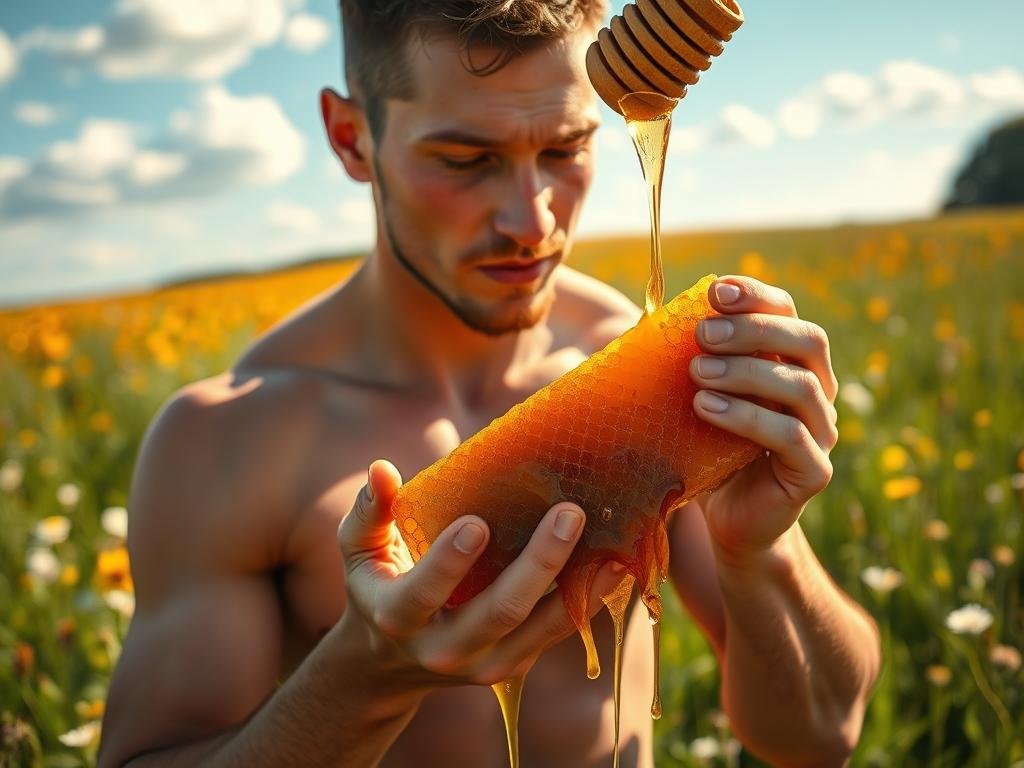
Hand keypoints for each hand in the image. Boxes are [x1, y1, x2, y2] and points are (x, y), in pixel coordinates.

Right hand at [337, 460, 622, 691]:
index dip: (448, 562)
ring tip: (610, 547)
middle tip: (570, 513)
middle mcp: (442, 650)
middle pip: (498, 613)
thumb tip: (381, 469)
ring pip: (538, 631)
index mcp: (397, 616)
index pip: (422, 593)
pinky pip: (555, 635)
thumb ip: (370, 511)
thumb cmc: (378, 585)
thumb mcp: (360, 550)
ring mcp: (483, 665)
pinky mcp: (514, 667)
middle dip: (538, 564)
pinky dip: (585, 603)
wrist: (390, 663)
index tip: (477, 522)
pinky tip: (612, 568)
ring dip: (577, 589)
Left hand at [688, 276, 838, 561]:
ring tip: (697, 372)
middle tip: (702, 333)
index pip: (788, 313)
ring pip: (800, 387)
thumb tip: (643, 321)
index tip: (715, 290)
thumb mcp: (696, 398)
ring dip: (746, 372)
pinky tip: (706, 408)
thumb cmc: (708, 450)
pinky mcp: (813, 472)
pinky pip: (790, 438)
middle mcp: (818, 392)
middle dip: (753, 330)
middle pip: (807, 340)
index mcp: (793, 363)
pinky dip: (747, 417)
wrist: (728, 521)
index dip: (756, 296)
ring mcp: (821, 432)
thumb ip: (688, 361)